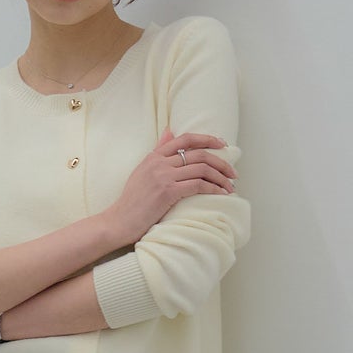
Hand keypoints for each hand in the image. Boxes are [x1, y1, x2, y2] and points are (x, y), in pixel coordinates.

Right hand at [102, 128, 235, 245]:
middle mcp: (159, 162)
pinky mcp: (168, 191)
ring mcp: (163, 176)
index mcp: (154, 155)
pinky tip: (221, 194)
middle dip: (221, 162)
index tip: (222, 144)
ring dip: (221, 177)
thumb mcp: (142, 171)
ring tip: (230, 186)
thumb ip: (158, 151)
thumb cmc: (132, 201)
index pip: (185, 138)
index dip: (207, 139)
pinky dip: (214, 188)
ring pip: (202, 168)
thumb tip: (169, 131)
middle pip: (199, 153)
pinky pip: (198, 184)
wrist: (119, 221)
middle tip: (233, 172)